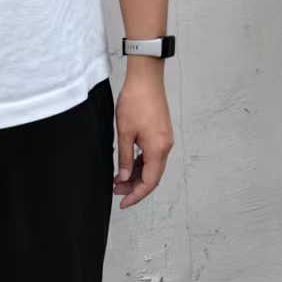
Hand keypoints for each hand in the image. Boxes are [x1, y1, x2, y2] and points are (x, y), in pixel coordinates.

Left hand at [114, 61, 173, 208]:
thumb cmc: (136, 100)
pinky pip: (153, 154)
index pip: (149, 182)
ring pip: (152, 165)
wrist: (146, 77)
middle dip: (135, 186)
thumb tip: (124, 177)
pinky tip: (128, 163)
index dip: (136, 195)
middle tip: (116, 191)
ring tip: (118, 178)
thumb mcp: (124, 133)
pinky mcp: (161, 131)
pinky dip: (141, 162)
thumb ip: (125, 158)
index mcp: (158, 149)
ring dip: (137, 174)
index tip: (123, 203)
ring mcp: (164, 138)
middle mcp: (165, 146)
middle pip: (152, 176)